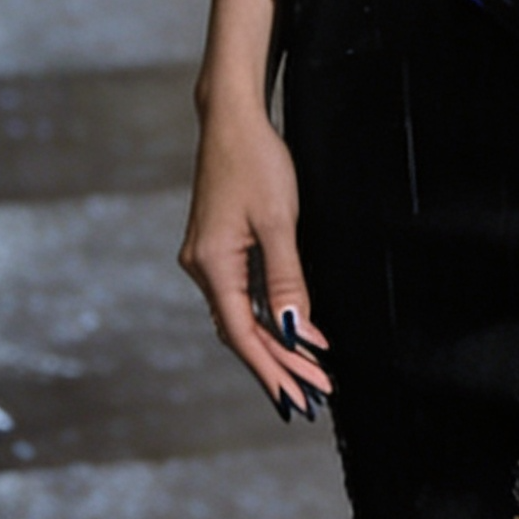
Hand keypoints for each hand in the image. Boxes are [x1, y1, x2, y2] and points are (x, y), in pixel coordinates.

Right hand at [179, 80, 329, 417]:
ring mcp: (207, 259)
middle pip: (241, 332)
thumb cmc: (256, 162)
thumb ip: (286, 280)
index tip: (299, 398)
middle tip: (316, 395)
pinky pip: (241, 296)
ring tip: (310, 373)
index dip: (272, 370)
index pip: (242, 334)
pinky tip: (293, 333)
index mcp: (212, 265)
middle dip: (279, 365)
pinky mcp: (217, 249)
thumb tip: (294, 331)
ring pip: (241, 317)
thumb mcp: (279, 222)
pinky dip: (267, 318)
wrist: (232, 120)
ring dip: (275, 346)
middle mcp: (201, 268)